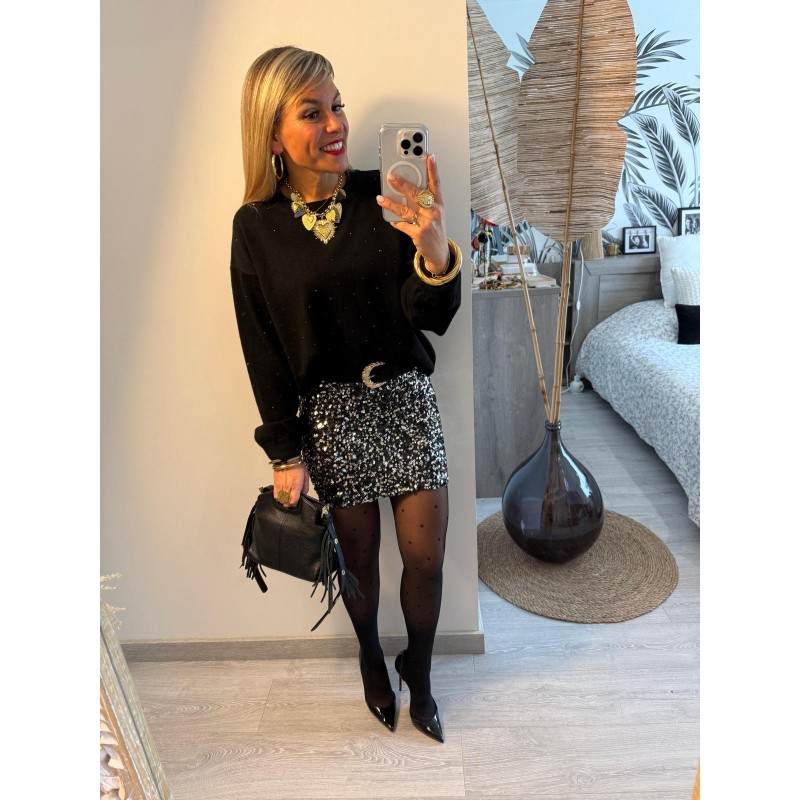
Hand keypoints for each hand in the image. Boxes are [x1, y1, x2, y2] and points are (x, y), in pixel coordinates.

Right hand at [273, 463, 309, 507]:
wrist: (287, 458)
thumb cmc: (297, 466)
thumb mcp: (306, 476)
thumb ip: (305, 487)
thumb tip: (303, 494)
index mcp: (296, 487)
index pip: (294, 502)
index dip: (295, 505)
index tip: (296, 503)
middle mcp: (287, 488)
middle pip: (286, 503)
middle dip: (289, 504)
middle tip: (291, 501)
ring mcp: (281, 487)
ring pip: (281, 500)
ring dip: (284, 501)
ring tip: (286, 499)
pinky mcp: (275, 484)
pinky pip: (275, 495)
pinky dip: (278, 497)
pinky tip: (281, 495)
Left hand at [376, 153, 449, 272]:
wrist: (439, 252)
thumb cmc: (435, 229)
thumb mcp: (435, 213)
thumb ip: (425, 201)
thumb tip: (407, 188)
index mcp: (439, 204)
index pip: (436, 183)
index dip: (433, 169)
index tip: (428, 156)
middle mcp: (434, 211)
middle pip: (417, 194)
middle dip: (403, 184)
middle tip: (391, 177)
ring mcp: (426, 223)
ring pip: (406, 209)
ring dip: (391, 203)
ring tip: (381, 198)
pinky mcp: (419, 233)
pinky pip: (403, 225)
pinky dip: (395, 221)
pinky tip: (390, 218)